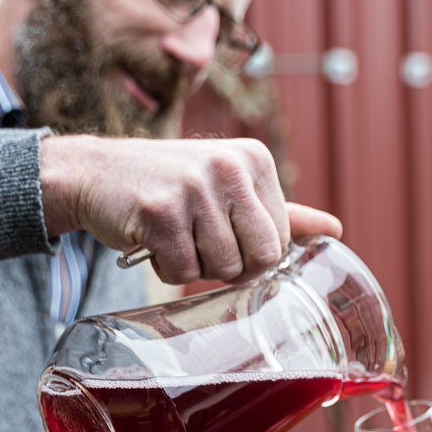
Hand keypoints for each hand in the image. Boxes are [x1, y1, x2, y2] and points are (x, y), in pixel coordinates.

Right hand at [40, 134, 341, 284]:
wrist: (96, 173)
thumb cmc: (169, 187)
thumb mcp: (229, 189)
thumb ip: (282, 213)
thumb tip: (335, 230)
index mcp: (255, 160)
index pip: (281, 241)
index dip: (250, 253)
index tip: (221, 230)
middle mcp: (229, 166)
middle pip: (261, 258)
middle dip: (231, 265)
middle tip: (200, 240)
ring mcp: (194, 187)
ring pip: (222, 268)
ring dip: (195, 266)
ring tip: (175, 234)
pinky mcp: (160, 211)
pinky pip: (183, 271)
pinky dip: (166, 267)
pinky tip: (152, 238)